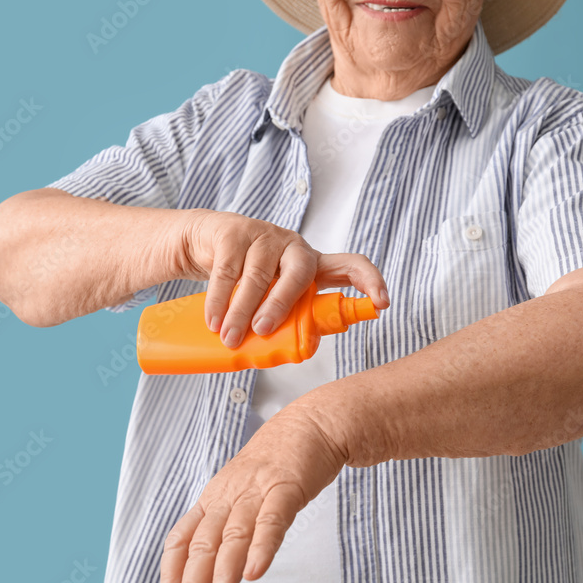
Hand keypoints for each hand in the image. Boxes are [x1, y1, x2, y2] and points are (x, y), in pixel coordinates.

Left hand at [158, 402, 346, 582]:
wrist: (313, 423)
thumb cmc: (280, 460)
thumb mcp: (243, 492)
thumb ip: (229, 524)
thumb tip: (212, 564)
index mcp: (215, 499)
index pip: (181, 539)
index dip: (172, 574)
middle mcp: (229, 496)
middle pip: (202, 543)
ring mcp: (256, 491)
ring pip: (233, 537)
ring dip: (223, 575)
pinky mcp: (286, 487)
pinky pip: (272, 521)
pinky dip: (261, 548)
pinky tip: (255, 573)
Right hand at [180, 210, 389, 348]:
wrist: (201, 243)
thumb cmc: (244, 277)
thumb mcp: (271, 295)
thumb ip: (288, 314)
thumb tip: (300, 349)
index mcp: (312, 265)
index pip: (351, 266)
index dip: (370, 281)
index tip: (381, 303)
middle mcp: (293, 248)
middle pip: (299, 273)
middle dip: (281, 304)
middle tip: (262, 330)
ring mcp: (265, 237)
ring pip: (256, 277)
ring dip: (240, 310)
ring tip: (230, 336)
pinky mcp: (234, 233)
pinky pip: (227, 271)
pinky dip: (218, 300)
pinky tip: (213, 320)